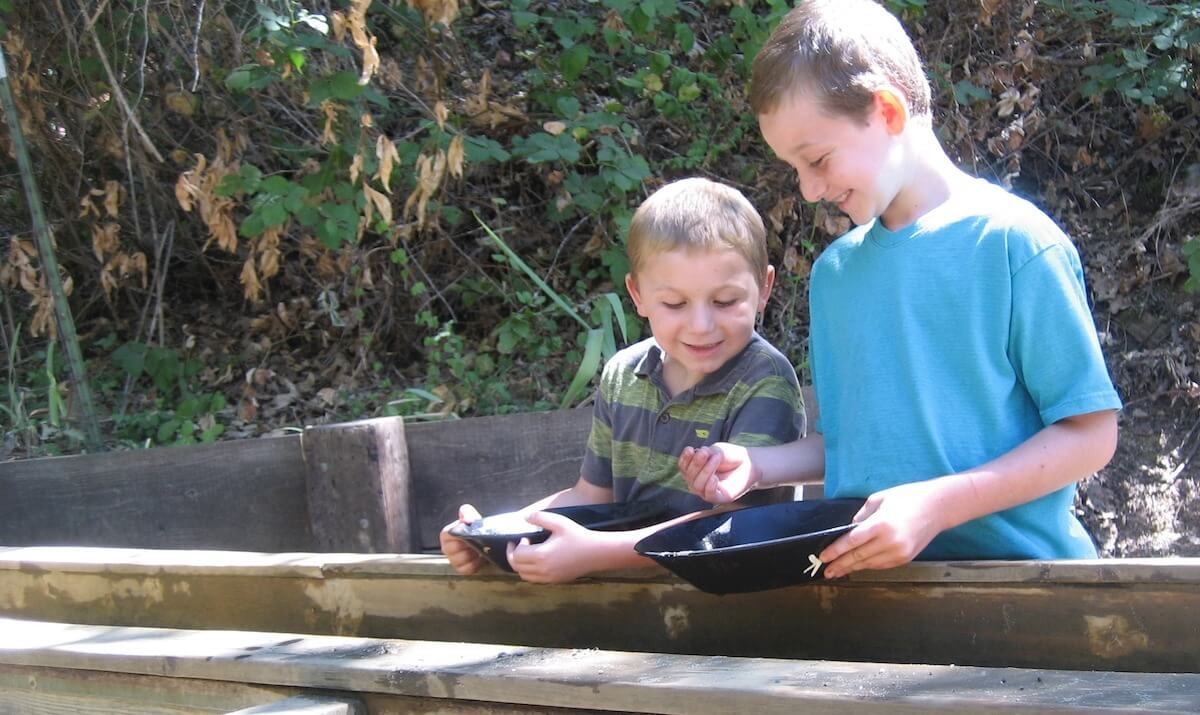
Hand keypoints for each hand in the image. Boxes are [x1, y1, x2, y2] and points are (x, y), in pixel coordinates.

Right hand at [439, 504, 487, 574]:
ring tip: (479, 549)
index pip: (446, 535)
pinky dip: (475, 564)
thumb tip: (465, 516)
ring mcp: (453, 560)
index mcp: (447, 534)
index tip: (468, 534)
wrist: (488, 541)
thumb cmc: (477, 530)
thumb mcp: (473, 518)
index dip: (459, 535)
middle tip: (476, 542)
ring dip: (472, 555)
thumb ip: (467, 513)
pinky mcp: (461, 569)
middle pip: (453, 549)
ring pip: (459, 560)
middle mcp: (447, 548)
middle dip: (467, 545)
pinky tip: (480, 558)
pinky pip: (466, 569)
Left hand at [506, 510, 607, 583]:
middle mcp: (543, 570)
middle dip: (514, 556)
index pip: (517, 555)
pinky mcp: (555, 581)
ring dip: (521, 565)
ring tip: (527, 553)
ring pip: (524, 576)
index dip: (516, 546)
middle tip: (517, 546)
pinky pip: (535, 580)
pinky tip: (538, 561)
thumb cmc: (577, 536)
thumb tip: (524, 517)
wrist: (596, 552)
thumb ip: (540, 518)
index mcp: (541, 555)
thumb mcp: (559, 522)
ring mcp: (549, 578)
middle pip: (517, 568)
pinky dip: (530, 572)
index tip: (524, 538)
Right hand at [678, 443, 757, 503]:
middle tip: (706, 453)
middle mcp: (698, 482)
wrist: (749, 463)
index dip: (684, 459)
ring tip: (715, 459)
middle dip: (696, 463)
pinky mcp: (719, 498)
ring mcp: (707, 491)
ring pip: (697, 485)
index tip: (690, 449)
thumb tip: (698, 453)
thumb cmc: (731, 456)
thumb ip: (707, 453)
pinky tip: (715, 478)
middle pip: (688, 476)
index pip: (683, 467)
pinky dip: (710, 486)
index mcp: (694, 470)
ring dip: (705, 471)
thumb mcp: (717, 450)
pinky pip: (709, 495)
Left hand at [818, 480, 951, 578]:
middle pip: (858, 557)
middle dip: (840, 564)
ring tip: (837, 572)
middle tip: (825, 570)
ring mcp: (899, 553)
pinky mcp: (905, 559)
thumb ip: (862, 516)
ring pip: (869, 564)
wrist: (938, 507)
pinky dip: (867, 566)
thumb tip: (849, 530)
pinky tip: (857, 567)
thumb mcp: (879, 499)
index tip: (824, 557)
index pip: (852, 542)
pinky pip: (881, 565)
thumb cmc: (908, 497)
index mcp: (881, 525)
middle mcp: (890, 542)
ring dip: (852, 568)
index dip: (836, 551)